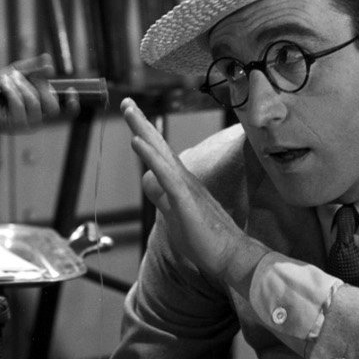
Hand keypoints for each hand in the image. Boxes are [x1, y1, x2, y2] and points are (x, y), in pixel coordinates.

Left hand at [0, 57, 72, 142]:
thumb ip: (32, 68)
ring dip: (21, 86)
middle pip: (51, 105)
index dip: (72, 105)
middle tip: (23, 76)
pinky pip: (18, 105)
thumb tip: (49, 62)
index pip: (64, 112)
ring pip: (34, 103)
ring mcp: (26, 126)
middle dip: (39, 86)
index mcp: (41, 110)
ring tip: (8, 78)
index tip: (72, 91)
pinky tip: (4, 84)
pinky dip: (12, 90)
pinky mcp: (13, 127)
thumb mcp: (16, 74)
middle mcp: (37, 121)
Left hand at [122, 98, 263, 289]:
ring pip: (161, 154)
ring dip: (143, 131)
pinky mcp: (186, 200)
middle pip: (159, 146)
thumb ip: (163, 198)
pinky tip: (138, 141)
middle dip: (141, 123)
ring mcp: (185, 188)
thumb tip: (151, 183)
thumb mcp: (176, 216)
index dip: (146, 136)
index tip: (134, 118)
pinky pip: (166, 174)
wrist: (231, 256)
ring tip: (129, 110)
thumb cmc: (207, 240)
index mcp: (182, 184)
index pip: (160, 156)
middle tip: (127, 102)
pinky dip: (151, 157)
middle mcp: (184, 180)